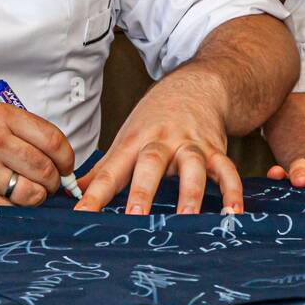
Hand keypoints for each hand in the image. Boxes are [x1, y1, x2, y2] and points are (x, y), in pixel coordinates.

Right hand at [0, 103, 73, 205]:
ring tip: (29, 190)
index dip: (67, 157)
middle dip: (55, 180)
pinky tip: (9, 198)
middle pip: (46, 169)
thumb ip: (23, 130)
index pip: (53, 140)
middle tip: (49, 181)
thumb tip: (59, 155)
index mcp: (2, 118)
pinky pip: (13, 208)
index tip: (67, 165)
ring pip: (34, 193)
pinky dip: (17, 207)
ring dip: (38, 196)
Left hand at [75, 72, 240, 214]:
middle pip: (151, 163)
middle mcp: (162, 142)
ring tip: (187, 218)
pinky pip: (226, 170)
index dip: (95, 194)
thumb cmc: (156, 118)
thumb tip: (71, 193)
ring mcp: (191, 145)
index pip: (110, 171)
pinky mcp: (215, 149)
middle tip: (135, 216)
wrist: (197, 86)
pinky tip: (233, 213)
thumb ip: (104, 169)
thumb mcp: (127, 137)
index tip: (82, 216)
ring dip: (190, 193)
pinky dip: (232, 191)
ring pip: (191, 167)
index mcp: (134, 142)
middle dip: (143, 190)